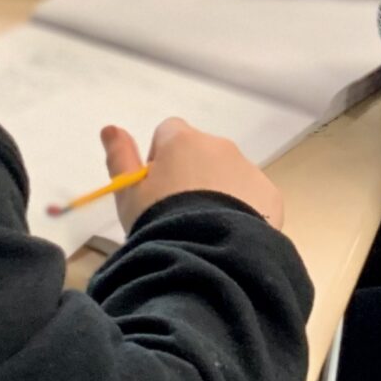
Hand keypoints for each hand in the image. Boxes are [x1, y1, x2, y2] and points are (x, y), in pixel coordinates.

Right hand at [101, 117, 283, 231]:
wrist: (205, 253)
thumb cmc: (159, 219)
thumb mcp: (128, 192)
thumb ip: (119, 157)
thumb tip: (110, 128)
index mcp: (183, 140)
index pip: (169, 132)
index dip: (161, 158)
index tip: (156, 189)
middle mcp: (219, 146)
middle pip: (201, 153)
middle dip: (192, 176)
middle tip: (179, 213)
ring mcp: (248, 169)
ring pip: (229, 174)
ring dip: (218, 192)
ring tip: (205, 228)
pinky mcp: (270, 194)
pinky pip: (253, 196)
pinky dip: (243, 209)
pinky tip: (229, 235)